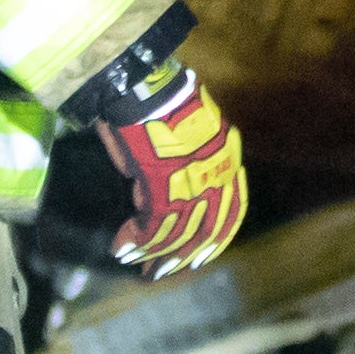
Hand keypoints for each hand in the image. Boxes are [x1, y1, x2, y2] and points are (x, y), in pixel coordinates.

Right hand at [95, 60, 250, 275]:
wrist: (137, 80)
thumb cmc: (154, 103)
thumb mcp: (184, 135)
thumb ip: (186, 166)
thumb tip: (166, 195)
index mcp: (225, 157)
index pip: (232, 210)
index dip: (216, 239)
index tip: (200, 257)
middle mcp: (215, 171)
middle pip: (207, 228)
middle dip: (185, 256)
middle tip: (164, 273)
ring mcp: (190, 178)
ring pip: (179, 232)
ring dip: (156, 256)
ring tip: (142, 269)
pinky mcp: (162, 182)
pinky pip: (151, 225)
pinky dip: (136, 242)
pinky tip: (122, 248)